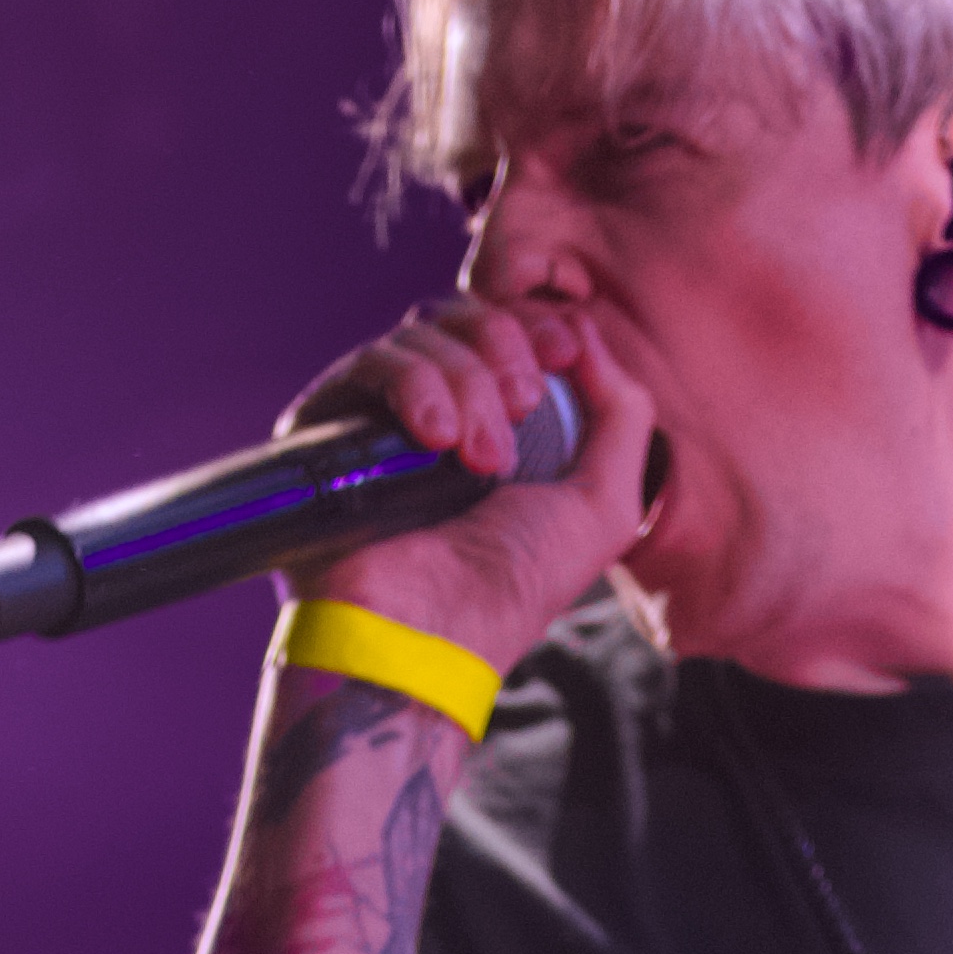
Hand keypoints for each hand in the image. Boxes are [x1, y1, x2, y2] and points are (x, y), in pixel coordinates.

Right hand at [282, 286, 660, 674]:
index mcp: (502, 427)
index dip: (537, 326)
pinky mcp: (330, 427)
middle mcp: (440, 415)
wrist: (430, 634)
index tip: (561, 351)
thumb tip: (585, 331)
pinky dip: (415, 386)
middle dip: (505, 350)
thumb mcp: (604, 506)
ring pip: (422, 336)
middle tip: (521, 406)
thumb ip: (622, 414)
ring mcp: (383, 420)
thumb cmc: (515, 586)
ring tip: (476, 458)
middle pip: (466, 319)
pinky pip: (372, 363)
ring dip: (466, 382)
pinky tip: (434, 439)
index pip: (510, 333)